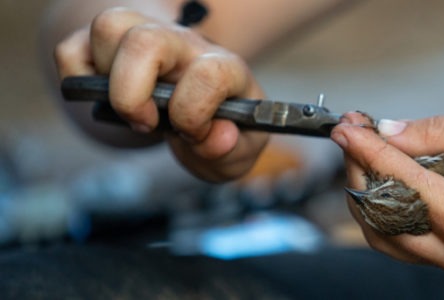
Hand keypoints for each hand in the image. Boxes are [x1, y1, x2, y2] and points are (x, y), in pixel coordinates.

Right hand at [54, 7, 267, 181]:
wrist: (205, 108)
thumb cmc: (220, 128)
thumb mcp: (239, 152)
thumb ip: (232, 150)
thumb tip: (217, 138)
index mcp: (223, 68)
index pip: (208, 74)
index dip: (193, 113)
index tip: (191, 134)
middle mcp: (183, 44)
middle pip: (145, 40)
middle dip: (131, 95)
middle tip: (146, 123)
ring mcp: (145, 36)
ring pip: (108, 29)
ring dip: (106, 81)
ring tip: (128, 108)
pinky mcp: (108, 45)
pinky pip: (72, 50)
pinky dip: (77, 80)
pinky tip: (104, 101)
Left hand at [331, 110, 443, 285]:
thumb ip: (439, 132)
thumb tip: (386, 131)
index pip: (411, 193)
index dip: (374, 155)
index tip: (347, 127)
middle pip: (390, 224)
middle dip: (363, 175)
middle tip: (352, 132)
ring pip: (393, 238)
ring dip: (372, 193)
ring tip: (365, 148)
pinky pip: (412, 237)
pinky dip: (393, 204)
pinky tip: (388, 171)